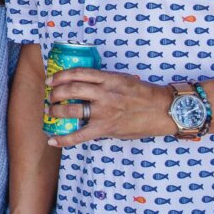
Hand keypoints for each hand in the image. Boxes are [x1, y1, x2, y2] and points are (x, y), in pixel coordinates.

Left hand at [46, 69, 175, 146]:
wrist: (163, 110)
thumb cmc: (144, 94)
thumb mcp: (124, 79)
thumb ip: (104, 81)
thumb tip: (85, 82)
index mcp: (108, 79)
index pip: (78, 73)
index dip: (61, 76)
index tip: (51, 80)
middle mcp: (104, 93)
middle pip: (71, 90)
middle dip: (55, 93)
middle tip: (50, 96)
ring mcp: (104, 112)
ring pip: (72, 109)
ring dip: (56, 111)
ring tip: (51, 111)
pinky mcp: (106, 128)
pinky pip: (80, 135)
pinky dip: (64, 139)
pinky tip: (53, 140)